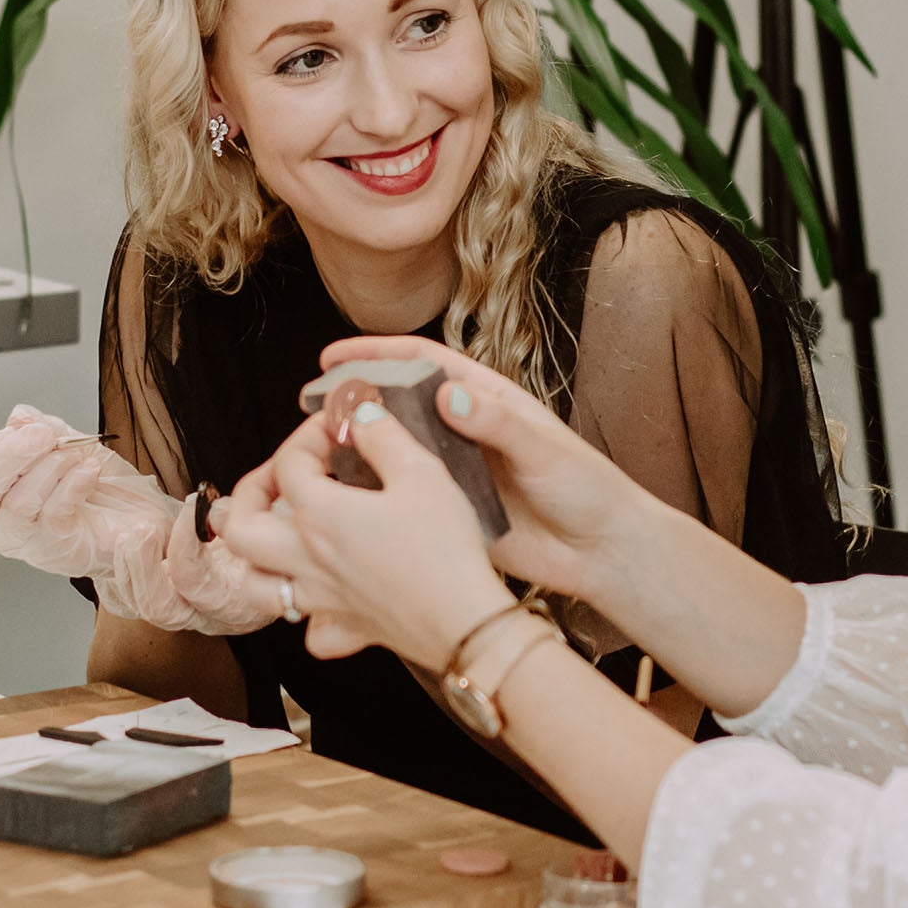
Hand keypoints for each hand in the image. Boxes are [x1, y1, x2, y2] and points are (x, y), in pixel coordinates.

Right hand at [0, 407, 280, 636]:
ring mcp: (31, 543)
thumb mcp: (73, 447)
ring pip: (13, 507)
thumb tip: (19, 416)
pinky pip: (52, 521)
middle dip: (11, 454)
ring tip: (76, 454)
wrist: (150, 522)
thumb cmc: (107, 490)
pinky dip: (70, 488)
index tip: (22, 427)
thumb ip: (44, 431)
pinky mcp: (64, 554)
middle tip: (46, 435)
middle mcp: (5, 520)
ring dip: (46, 469)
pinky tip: (89, 471)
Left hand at [221, 396, 516, 671]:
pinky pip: (311, 630)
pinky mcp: (348, 629)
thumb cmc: (444, 547)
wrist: (465, 622)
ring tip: (283, 536)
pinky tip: (327, 596)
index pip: (288, 463)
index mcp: (320, 515)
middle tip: (281, 477)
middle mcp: (307, 559)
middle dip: (250, 494)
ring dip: (258, 557)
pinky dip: (309, 614)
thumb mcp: (421, 472)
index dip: (309, 434)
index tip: (342, 424)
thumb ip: (384, 436)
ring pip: (257, 584)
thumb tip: (360, 413)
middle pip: (241, 528)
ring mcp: (322, 599)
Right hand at [312, 336, 671, 603]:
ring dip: (356, 451)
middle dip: (353, 401)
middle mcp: (464, 432)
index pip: (423, 364)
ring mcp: (454, 473)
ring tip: (310, 456)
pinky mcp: (451, 513)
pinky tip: (340, 505)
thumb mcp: (543, 449)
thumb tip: (449, 395)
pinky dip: (375, 498)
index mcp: (486, 401)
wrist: (600, 552)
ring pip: (395, 454)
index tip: (332, 356)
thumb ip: (498, 423)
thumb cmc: (585, 489)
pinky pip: (405, 500)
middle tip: (306, 408)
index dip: (377, 355)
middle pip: (398, 406)